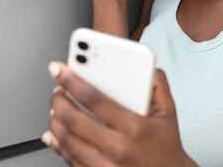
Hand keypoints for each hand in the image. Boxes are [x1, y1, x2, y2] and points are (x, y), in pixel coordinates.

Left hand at [44, 62, 195, 166]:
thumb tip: (145, 64)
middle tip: (57, 90)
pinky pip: (69, 159)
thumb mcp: (168, 112)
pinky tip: (54, 133)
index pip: (94, 99)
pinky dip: (57, 144)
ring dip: (55, 121)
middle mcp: (117, 149)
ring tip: (56, 108)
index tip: (59, 70)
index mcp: (134, 127)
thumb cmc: (166, 145)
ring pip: (67, 141)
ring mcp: (105, 166)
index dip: (72, 81)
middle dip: (58, 101)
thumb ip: (157, 85)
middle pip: (74, 120)